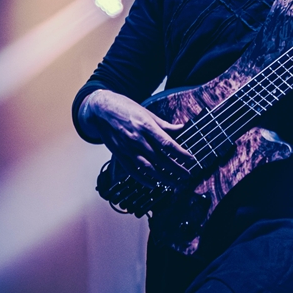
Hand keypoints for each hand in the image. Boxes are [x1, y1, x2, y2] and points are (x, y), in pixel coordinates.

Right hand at [80, 90, 194, 181]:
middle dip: (175, 168)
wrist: (101, 109)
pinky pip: (132, 170)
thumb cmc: (126, 108)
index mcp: (146, 126)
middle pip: (160, 158)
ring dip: (161, 177)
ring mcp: (127, 148)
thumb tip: (182, 127)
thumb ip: (164, 124)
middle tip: (187, 175)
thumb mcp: (146, 112)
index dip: (180, 153)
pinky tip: (153, 184)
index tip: (191, 160)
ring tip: (173, 183)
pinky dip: (142, 179)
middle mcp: (137, 138)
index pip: (167, 143)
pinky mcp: (119, 154)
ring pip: (147, 167)